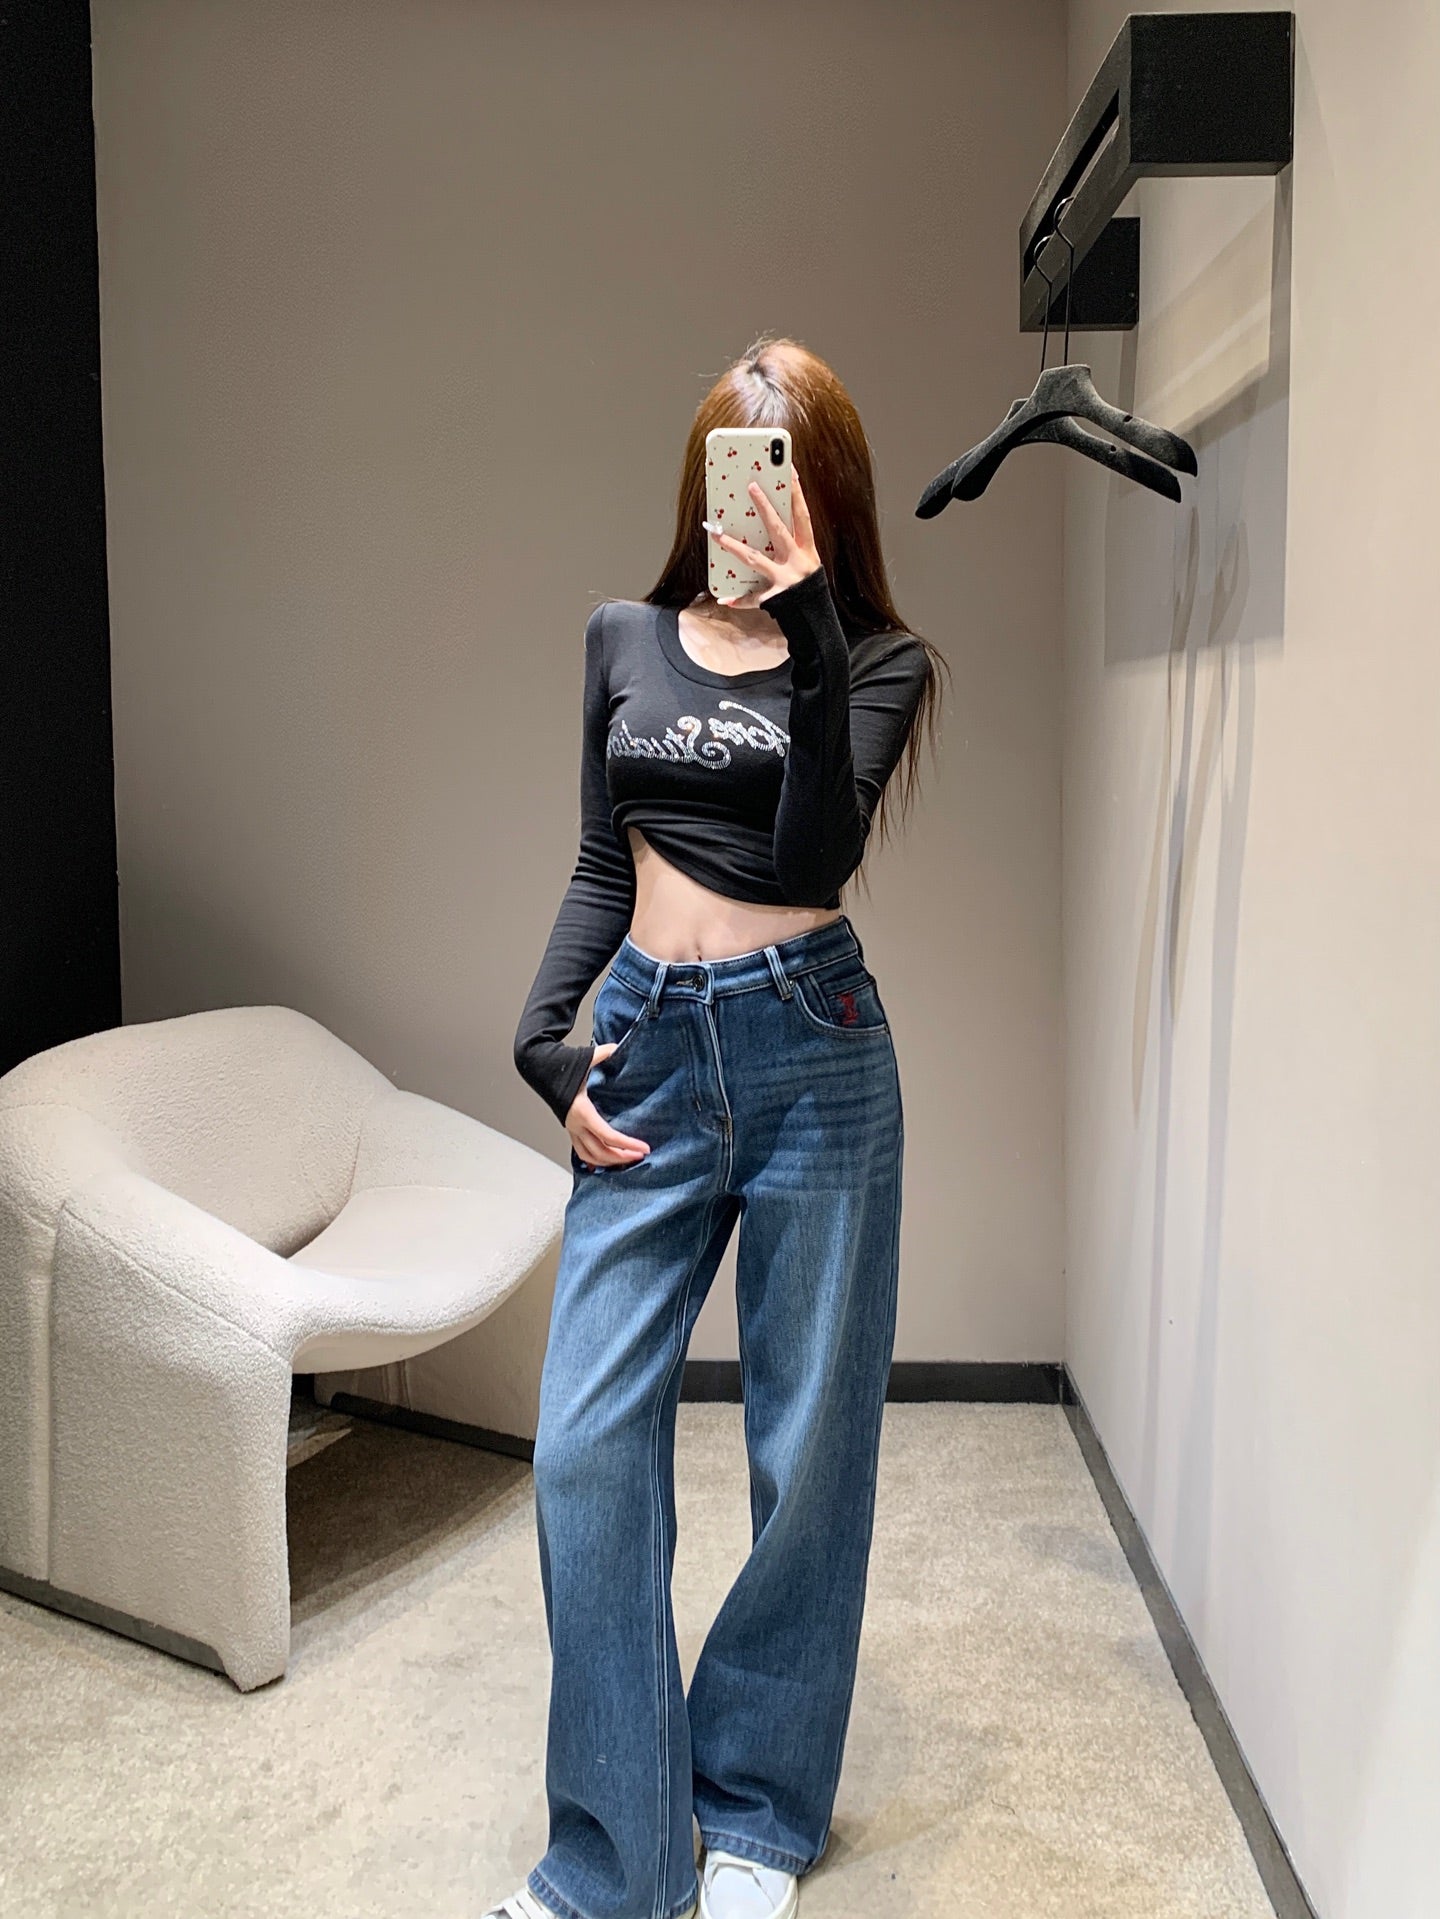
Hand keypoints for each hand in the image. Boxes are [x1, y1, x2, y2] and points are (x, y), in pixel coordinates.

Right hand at [565, 1042, 650, 1167]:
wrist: (538, 1068)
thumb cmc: (560, 1065)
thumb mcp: (584, 1058)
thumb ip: (603, 1053)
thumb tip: (618, 1047)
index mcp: (582, 1111)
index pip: (608, 1136)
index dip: (628, 1144)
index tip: (644, 1147)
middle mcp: (575, 1124)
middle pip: (601, 1152)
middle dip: (622, 1157)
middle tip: (641, 1155)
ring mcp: (571, 1128)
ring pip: (589, 1156)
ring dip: (608, 1162)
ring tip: (626, 1160)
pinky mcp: (569, 1128)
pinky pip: (581, 1151)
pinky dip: (594, 1160)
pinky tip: (604, 1163)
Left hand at [705, 465, 820, 608]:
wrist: (817, 621)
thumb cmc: (809, 589)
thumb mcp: (808, 565)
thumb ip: (792, 547)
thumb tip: (769, 526)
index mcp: (808, 551)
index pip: (802, 516)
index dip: (798, 493)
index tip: (791, 470)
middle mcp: (798, 562)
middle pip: (778, 529)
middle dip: (765, 507)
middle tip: (751, 486)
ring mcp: (785, 580)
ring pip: (755, 558)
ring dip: (733, 545)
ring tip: (716, 534)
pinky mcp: (775, 598)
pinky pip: (753, 598)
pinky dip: (740, 599)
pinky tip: (725, 599)